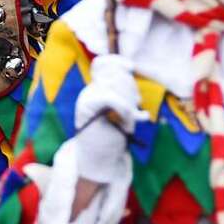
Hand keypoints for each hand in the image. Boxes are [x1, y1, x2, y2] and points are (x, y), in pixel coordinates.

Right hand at [74, 54, 143, 182]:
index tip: (130, 66)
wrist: (95, 162)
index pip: (103, 64)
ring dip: (131, 104)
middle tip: (136, 107)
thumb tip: (131, 74)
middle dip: (132, 90)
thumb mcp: (121, 113)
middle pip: (117, 74)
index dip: (116, 61)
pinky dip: (126, 112)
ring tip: (131, 120)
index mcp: (95, 90)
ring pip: (118, 86)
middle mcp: (89, 91)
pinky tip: (128, 125)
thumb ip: (125, 95)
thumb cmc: (112, 139)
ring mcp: (87, 98)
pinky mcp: (88, 107)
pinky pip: (113, 98)